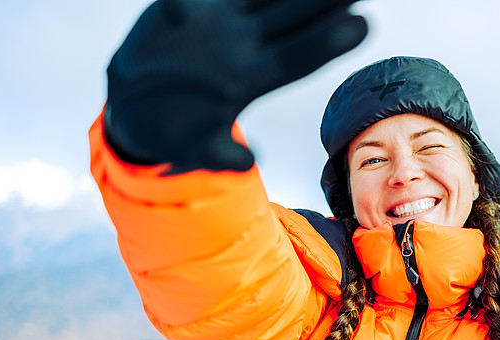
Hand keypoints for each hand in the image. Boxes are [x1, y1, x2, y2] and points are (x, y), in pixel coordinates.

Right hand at [105, 0, 366, 172]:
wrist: (136, 104)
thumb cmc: (173, 131)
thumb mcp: (194, 148)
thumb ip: (220, 153)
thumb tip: (248, 162)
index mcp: (249, 79)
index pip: (297, 58)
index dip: (328, 42)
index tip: (363, 24)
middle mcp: (245, 46)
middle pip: (294, 18)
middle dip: (328, 1)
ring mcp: (224, 22)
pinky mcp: (200, 6)